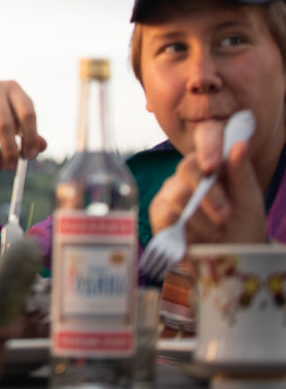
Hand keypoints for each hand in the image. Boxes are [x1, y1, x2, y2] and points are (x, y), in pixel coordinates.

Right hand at [149, 140, 266, 243]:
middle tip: (225, 216)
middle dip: (209, 196)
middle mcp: (186, 176)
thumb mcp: (249, 202)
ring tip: (215, 234)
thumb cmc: (242, 229)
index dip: (206, 153)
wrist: (228, 262)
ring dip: (201, 219)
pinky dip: (185, 230)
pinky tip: (196, 240)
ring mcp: (169, 193)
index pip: (203, 148)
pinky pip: (165, 214)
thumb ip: (242, 174)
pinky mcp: (158, 214)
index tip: (213, 167)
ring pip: (177, 195)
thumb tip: (239, 143)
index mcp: (210, 168)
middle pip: (187, 169)